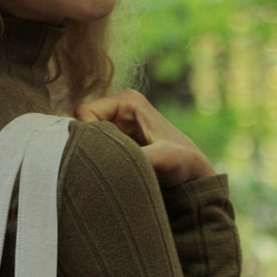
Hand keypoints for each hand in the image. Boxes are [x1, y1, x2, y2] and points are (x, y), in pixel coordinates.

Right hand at [75, 89, 216, 187]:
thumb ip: (137, 156)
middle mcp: (120, 108)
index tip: (101, 157)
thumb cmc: (183, 163)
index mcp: (128, 101)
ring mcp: (118, 124)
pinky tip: (112, 171)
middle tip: (104, 166)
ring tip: (111, 169)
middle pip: (82, 124)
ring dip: (94, 154)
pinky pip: (96, 147)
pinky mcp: (118, 140)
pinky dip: (98, 159)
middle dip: (89, 145)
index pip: (84, 112)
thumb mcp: (163, 158)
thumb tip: (109, 160)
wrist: (193, 175)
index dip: (86, 134)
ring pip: (87, 137)